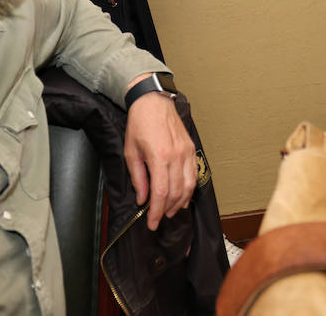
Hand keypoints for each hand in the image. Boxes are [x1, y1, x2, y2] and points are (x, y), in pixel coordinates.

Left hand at [124, 78, 197, 230]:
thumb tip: (142, 198)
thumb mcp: (131, 152)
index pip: (161, 193)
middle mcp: (176, 156)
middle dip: (166, 209)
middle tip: (158, 218)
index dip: (156, 212)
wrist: (153, 102)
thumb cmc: (140, 124)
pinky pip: (194, 174)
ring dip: (180, 202)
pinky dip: (189, 189)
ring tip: (170, 210)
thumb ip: (138, 178)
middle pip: (176, 192)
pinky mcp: (191, 149)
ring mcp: (186, 152)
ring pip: (189, 186)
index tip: (152, 223)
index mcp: (159, 157)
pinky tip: (182, 196)